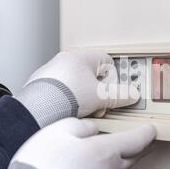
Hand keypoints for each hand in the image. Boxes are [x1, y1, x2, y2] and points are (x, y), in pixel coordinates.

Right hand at [0, 118, 156, 168]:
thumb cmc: (42, 167)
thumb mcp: (60, 130)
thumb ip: (81, 126)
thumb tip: (91, 128)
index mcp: (106, 151)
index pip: (136, 140)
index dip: (146, 133)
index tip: (151, 130)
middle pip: (133, 159)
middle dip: (140, 148)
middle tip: (144, 142)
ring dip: (121, 164)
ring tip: (115, 156)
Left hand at [15, 51, 139, 127]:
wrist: (38, 109)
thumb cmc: (66, 96)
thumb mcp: (101, 96)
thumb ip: (120, 95)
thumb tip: (131, 95)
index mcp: (81, 56)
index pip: (108, 62)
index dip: (114, 80)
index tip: (114, 92)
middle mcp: (65, 60)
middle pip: (93, 76)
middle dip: (99, 93)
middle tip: (99, 105)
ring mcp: (53, 73)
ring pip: (78, 85)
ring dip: (85, 99)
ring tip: (84, 111)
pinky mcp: (43, 86)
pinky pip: (64, 92)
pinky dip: (69, 102)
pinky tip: (69, 112)